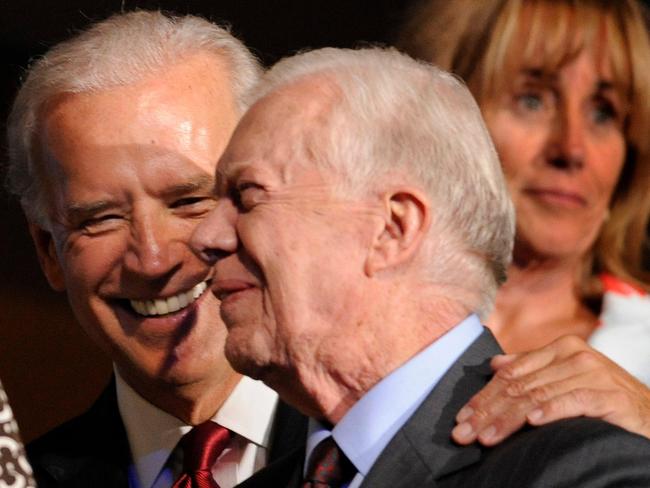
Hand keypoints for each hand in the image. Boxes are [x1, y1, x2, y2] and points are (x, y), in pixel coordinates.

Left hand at [451, 335, 649, 445]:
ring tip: (486, 437)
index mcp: (559, 348)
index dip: (483, 396)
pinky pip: (572, 401)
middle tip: (464, 433)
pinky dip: (550, 412)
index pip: (510, 374)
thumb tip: (494, 364)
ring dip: (507, 419)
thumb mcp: (565, 381)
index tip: (461, 417)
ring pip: (537, 395)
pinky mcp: (610, 393)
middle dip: (487, 411)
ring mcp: (593, 372)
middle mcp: (574, 355)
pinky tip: (532, 423)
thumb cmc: (603, 400)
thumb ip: (532, 370)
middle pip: (518, 386)